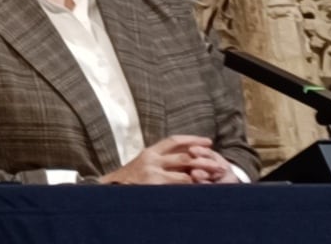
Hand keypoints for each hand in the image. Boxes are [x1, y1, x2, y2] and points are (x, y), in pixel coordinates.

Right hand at [100, 135, 225, 184]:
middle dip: (204, 160)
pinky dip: (192, 188)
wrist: (110, 191)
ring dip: (202, 176)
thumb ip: (159, 160)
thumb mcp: (141, 165)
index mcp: (149, 151)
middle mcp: (151, 159)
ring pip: (185, 173)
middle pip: (184, 155)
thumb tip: (181, 158)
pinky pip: (180, 186)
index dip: (192, 140)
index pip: (174, 140)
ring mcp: (153, 172)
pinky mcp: (155, 185)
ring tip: (216, 179)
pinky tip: (201, 190)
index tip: (208, 142)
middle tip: (220, 164)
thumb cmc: (128, 181)